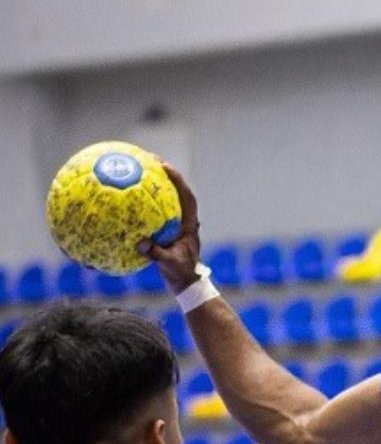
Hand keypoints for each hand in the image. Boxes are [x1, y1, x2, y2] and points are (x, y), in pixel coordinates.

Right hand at [139, 162, 202, 291]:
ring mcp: (177, 224)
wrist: (186, 283)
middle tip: (149, 159)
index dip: (177, 180)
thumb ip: (156, 253)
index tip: (164, 166)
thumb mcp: (169, 264)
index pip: (186, 196)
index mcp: (189, 225)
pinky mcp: (168, 230)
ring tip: (139, 171)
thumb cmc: (181, 274)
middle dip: (166, 174)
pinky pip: (156, 212)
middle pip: (177, 191)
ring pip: (167, 200)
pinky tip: (127, 198)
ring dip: (156, 186)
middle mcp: (184, 221)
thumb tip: (140, 243)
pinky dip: (145, 203)